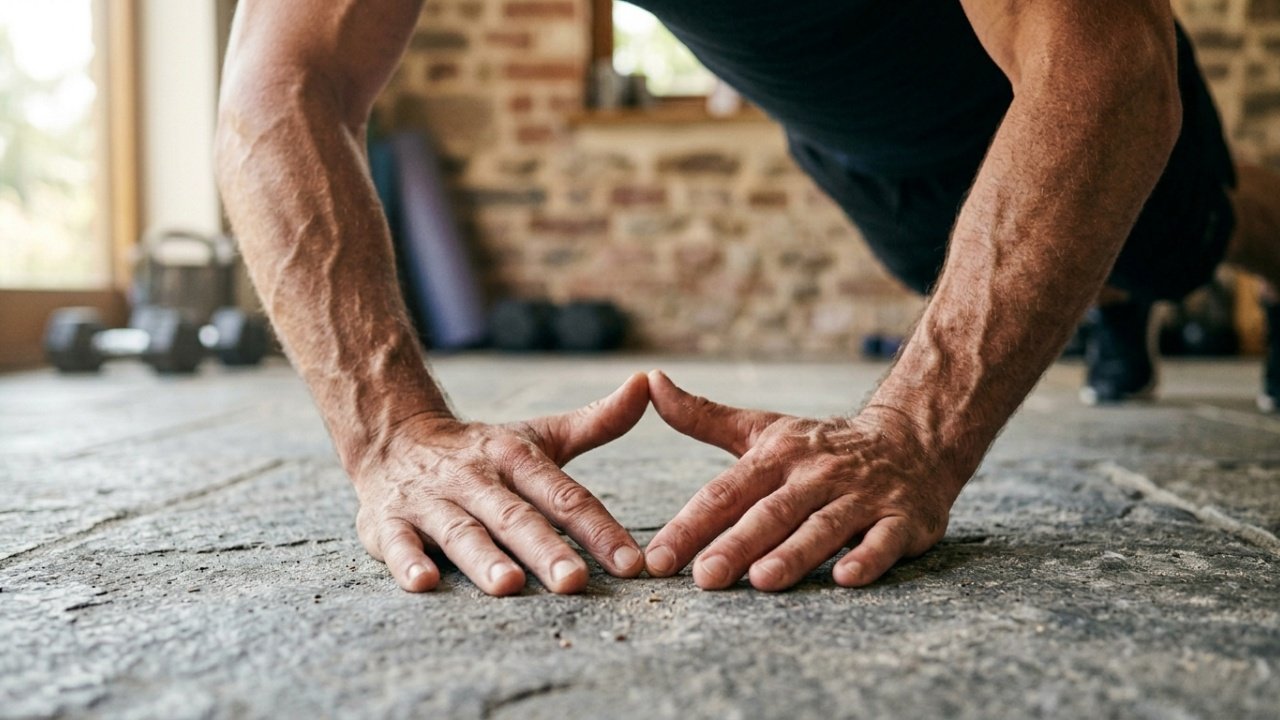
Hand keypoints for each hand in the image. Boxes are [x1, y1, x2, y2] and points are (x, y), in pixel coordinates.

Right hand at [354, 373, 649, 595]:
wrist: (391, 439)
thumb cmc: (481, 454)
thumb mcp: (537, 436)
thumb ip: (596, 420)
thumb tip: (646, 384)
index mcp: (514, 458)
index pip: (563, 495)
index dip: (598, 528)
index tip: (631, 563)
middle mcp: (475, 478)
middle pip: (515, 516)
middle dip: (545, 549)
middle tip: (575, 582)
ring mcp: (430, 500)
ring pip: (461, 531)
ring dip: (484, 558)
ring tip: (509, 585)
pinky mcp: (389, 522)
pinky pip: (398, 544)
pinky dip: (408, 562)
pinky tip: (423, 583)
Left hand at [643, 371, 963, 590]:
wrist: (911, 440)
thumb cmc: (820, 447)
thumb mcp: (762, 429)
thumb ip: (702, 416)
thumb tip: (649, 382)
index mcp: (778, 456)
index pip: (726, 493)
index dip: (691, 525)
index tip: (658, 558)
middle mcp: (816, 475)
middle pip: (771, 513)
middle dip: (736, 545)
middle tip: (704, 578)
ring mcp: (861, 497)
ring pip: (823, 527)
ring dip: (794, 553)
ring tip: (763, 580)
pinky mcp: (900, 519)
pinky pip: (883, 540)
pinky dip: (867, 558)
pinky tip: (846, 578)